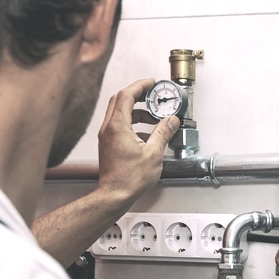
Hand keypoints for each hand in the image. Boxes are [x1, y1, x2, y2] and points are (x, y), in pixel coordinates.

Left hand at [96, 78, 179, 206]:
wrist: (115, 195)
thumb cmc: (129, 179)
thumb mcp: (154, 154)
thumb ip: (163, 133)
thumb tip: (171, 121)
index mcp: (118, 126)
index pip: (126, 95)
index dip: (140, 85)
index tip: (151, 83)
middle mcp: (109, 128)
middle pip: (120, 100)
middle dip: (137, 95)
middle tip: (152, 96)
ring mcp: (106, 136)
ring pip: (120, 113)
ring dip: (137, 112)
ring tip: (154, 119)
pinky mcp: (108, 144)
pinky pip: (119, 125)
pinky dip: (133, 123)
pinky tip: (146, 135)